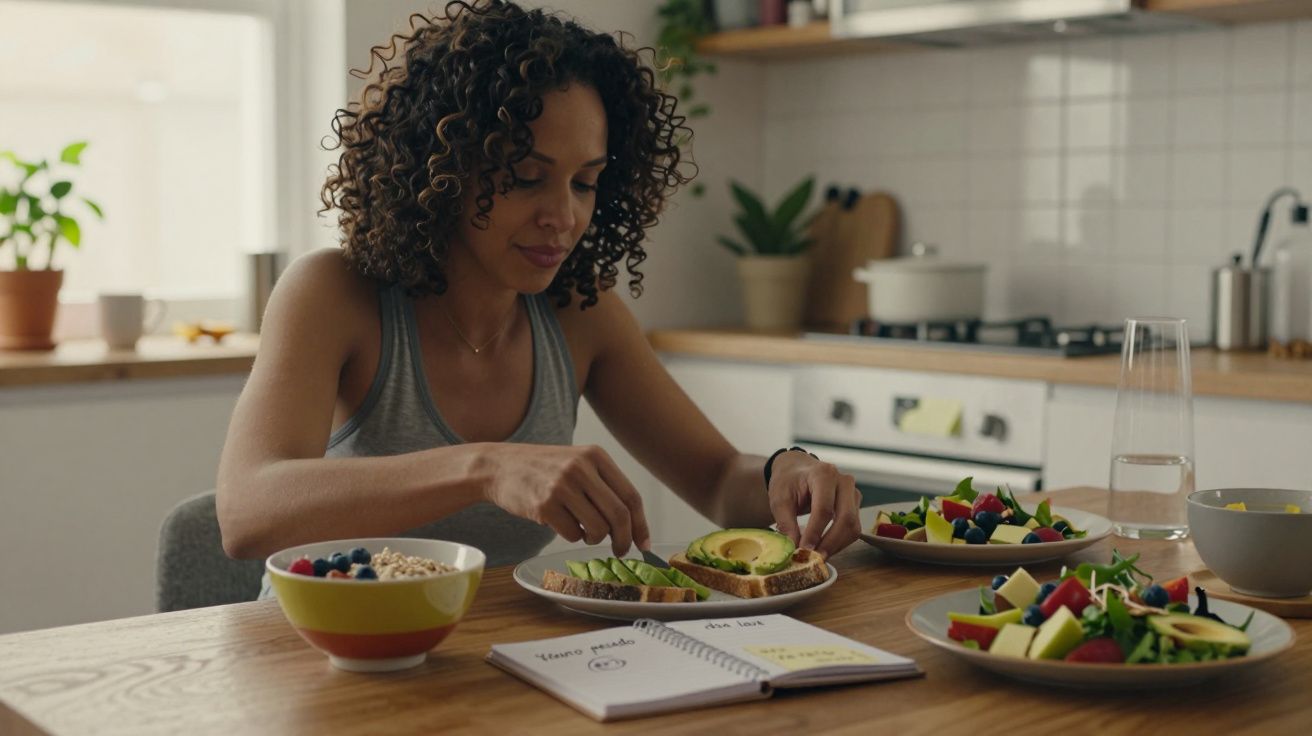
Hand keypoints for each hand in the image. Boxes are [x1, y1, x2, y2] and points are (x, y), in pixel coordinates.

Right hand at [481, 444, 651, 556]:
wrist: (499, 466)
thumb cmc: (545, 469)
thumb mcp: (578, 463)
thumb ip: (605, 487)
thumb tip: (633, 527)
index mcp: (596, 456)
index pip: (631, 496)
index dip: (641, 525)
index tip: (644, 544)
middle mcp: (581, 468)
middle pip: (619, 515)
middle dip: (623, 540)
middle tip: (620, 551)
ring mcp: (562, 486)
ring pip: (597, 529)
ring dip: (594, 538)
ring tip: (582, 529)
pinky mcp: (544, 505)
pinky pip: (572, 534)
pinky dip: (571, 535)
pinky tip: (561, 523)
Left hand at [767, 451, 861, 558]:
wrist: (797, 470)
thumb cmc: (788, 482)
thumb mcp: (779, 499)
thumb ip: (786, 523)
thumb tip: (794, 548)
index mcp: (823, 474)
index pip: (824, 508)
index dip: (815, 532)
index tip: (804, 550)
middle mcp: (843, 482)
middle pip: (845, 518)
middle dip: (830, 543)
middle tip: (814, 559)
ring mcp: (853, 492)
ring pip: (853, 526)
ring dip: (837, 546)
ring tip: (817, 556)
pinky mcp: (855, 504)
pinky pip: (853, 528)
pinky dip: (840, 542)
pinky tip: (824, 548)